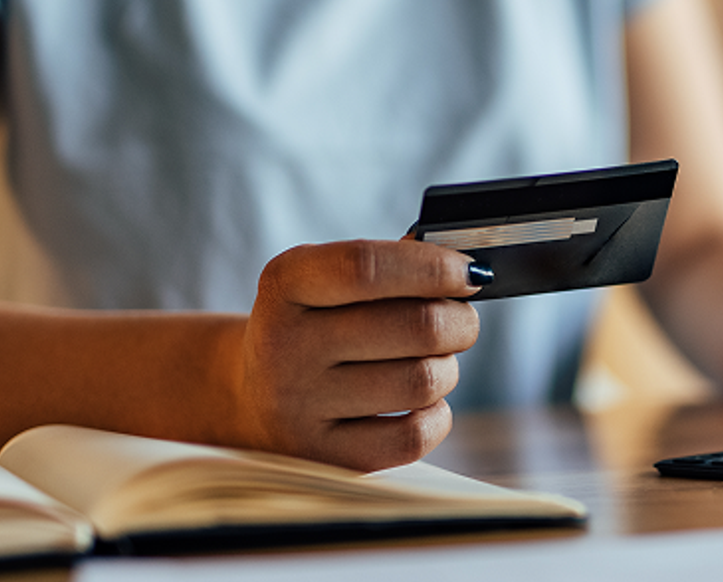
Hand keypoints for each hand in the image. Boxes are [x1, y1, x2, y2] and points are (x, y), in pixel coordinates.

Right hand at [232, 240, 486, 470]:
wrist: (251, 398)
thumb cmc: (315, 328)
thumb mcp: (325, 283)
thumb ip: (387, 265)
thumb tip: (464, 268)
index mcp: (285, 284)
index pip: (366, 267)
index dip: (433, 266)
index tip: (471, 272)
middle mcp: (284, 344)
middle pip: (416, 326)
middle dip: (459, 322)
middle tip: (460, 322)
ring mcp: (299, 406)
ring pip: (422, 381)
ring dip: (447, 369)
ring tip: (431, 363)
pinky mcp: (324, 456)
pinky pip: (414, 437)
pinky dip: (437, 416)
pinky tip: (421, 404)